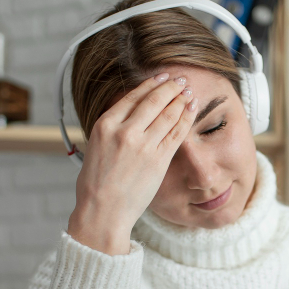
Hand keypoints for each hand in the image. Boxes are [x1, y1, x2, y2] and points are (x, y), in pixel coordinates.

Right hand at [67, 72, 198, 254]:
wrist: (102, 211)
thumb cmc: (96, 185)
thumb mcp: (96, 147)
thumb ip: (112, 130)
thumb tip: (129, 117)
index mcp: (105, 125)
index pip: (132, 96)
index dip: (151, 84)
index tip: (161, 77)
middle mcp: (124, 131)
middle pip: (153, 100)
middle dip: (170, 87)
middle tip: (181, 80)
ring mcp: (143, 145)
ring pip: (168, 114)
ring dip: (181, 100)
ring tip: (189, 92)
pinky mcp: (158, 160)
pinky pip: (177, 133)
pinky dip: (186, 118)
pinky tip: (192, 109)